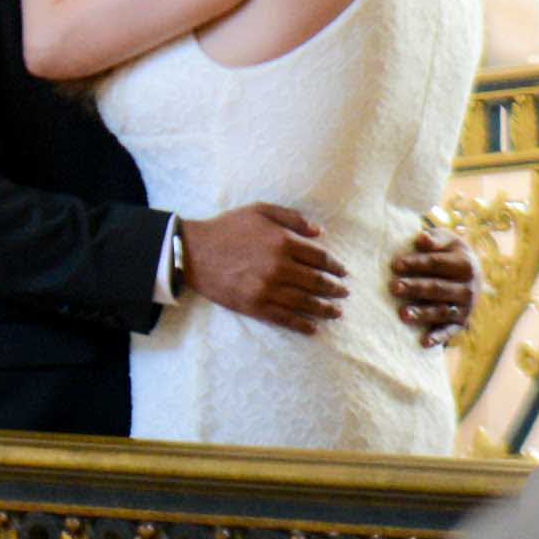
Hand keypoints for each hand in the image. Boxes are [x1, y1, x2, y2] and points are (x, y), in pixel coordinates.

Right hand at [180, 204, 346, 335]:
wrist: (193, 252)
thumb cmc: (227, 228)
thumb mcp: (260, 211)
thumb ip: (292, 218)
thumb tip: (320, 232)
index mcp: (283, 242)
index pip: (319, 257)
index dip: (335, 266)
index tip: (343, 272)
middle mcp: (279, 267)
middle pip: (317, 282)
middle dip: (334, 289)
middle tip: (344, 293)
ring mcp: (267, 289)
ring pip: (305, 302)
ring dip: (325, 309)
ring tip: (336, 312)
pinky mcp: (255, 306)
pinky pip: (285, 318)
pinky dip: (302, 324)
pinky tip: (313, 328)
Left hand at [390, 227, 476, 346]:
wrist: (471, 273)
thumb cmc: (449, 253)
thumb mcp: (447, 240)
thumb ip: (435, 239)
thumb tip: (421, 239)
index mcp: (466, 264)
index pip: (437, 264)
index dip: (416, 263)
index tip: (395, 264)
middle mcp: (468, 288)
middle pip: (437, 288)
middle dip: (415, 288)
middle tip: (393, 287)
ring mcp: (466, 307)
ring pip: (442, 311)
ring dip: (423, 314)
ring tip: (402, 314)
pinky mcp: (461, 323)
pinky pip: (449, 332)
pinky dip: (438, 338)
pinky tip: (423, 342)